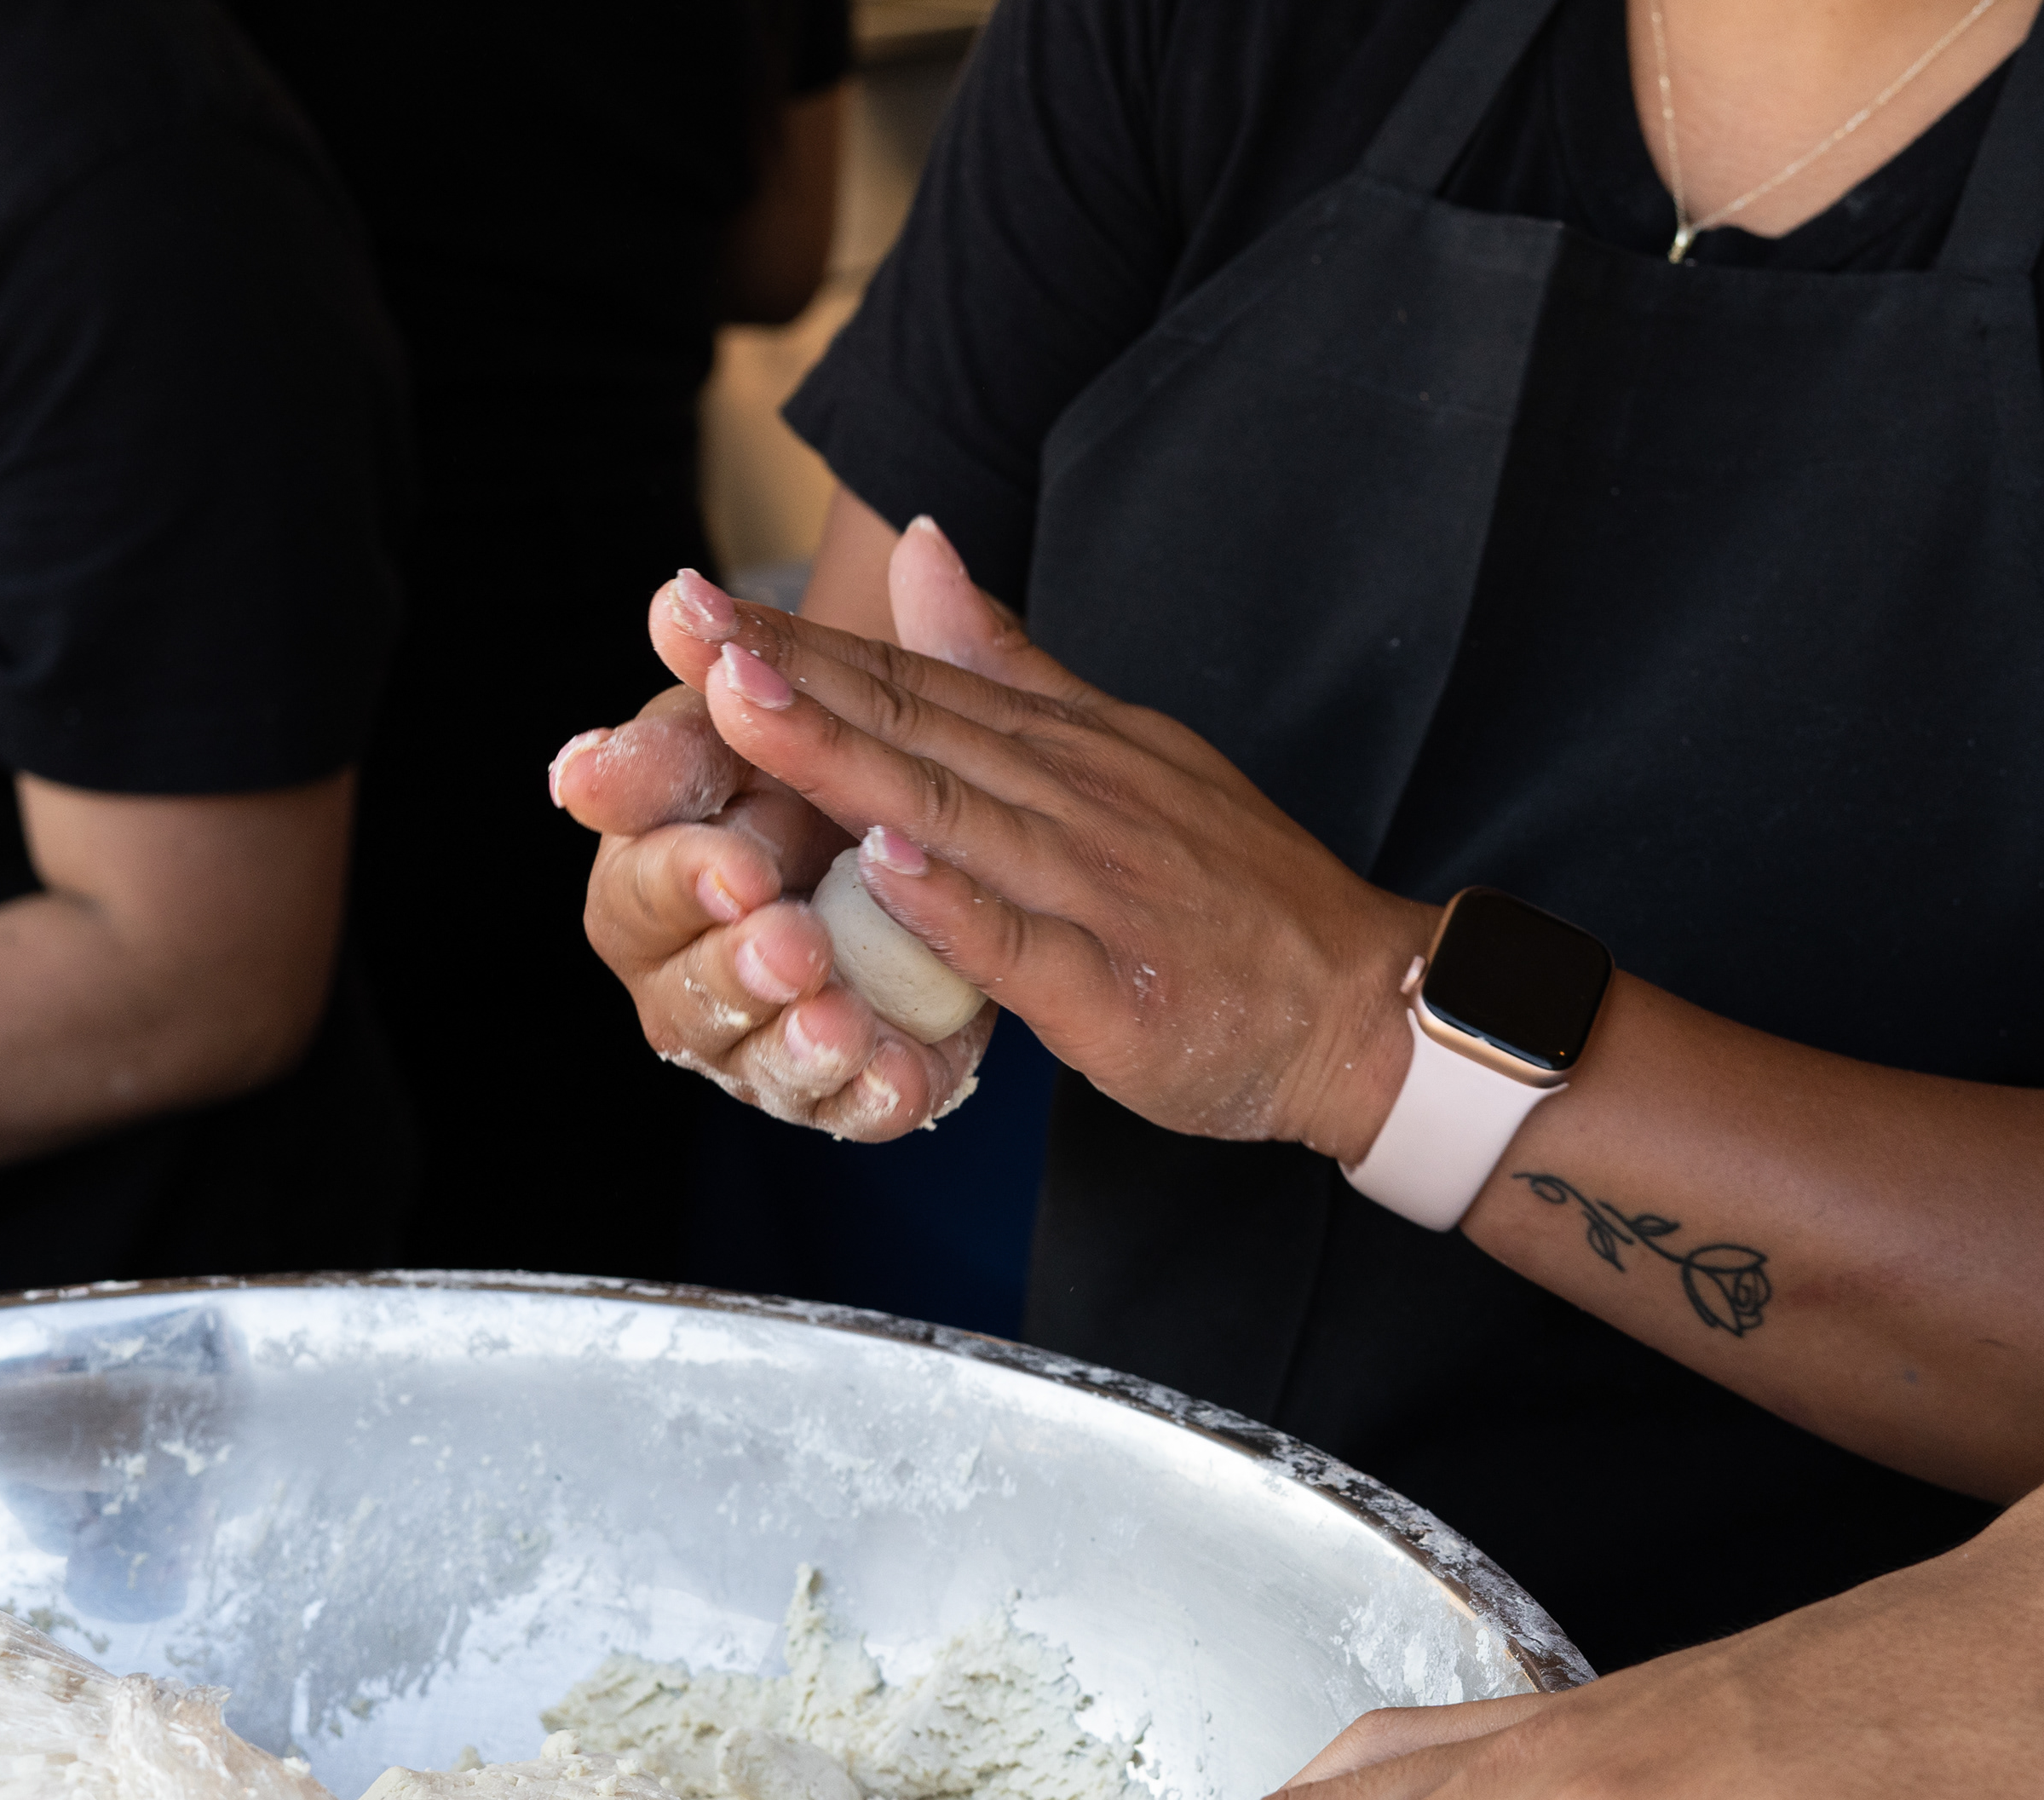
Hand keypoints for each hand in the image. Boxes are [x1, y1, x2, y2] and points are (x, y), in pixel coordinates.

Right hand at [553, 549, 993, 1140]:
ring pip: (751, 1052)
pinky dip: (867, 1090)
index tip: (701, 830)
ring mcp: (762, 1033)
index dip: (661, 847)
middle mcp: (695, 958)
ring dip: (788, 1030)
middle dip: (723, 945)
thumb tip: (678, 596)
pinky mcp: (844, 1087)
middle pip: (675, 971)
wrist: (964, 866)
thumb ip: (748, 673)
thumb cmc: (845, 778)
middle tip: (770, 915)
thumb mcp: (812, 717)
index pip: (633, 857)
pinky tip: (902, 1073)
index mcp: (668, 857)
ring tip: (835, 1010)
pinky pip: (843, 1107)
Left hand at [658, 521, 1435, 1159]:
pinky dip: (956, 904)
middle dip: (789, 673)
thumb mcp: (1122, 748)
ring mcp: (1098, 889)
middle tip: (680, 619)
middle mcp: (1077, 798)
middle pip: (915, 726)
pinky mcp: (1118, 988)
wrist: (1362, 1006)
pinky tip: (883, 864)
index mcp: (1068, 745)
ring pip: (954, 813)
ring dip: (845, 756)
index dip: (799, 640)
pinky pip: (1026, 945)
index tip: (687, 600)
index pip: (913, 678)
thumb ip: (1012, 660)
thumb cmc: (1232, 890)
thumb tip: (920, 550)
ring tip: (743, 703)